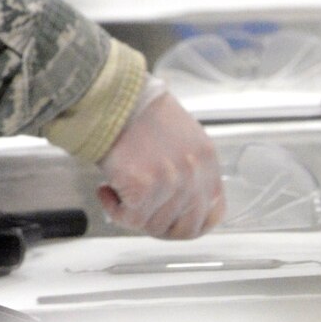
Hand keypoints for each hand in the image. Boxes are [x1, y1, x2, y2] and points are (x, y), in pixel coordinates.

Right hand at [96, 82, 224, 239]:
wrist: (110, 94)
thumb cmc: (135, 107)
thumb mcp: (179, 135)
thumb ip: (185, 168)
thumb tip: (172, 197)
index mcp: (206, 160)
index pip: (214, 213)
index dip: (191, 223)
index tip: (173, 221)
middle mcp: (194, 175)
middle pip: (185, 227)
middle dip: (160, 224)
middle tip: (140, 210)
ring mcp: (170, 184)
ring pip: (155, 226)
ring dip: (133, 213)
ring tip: (117, 189)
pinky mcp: (143, 188)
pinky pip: (130, 220)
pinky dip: (114, 208)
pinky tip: (106, 190)